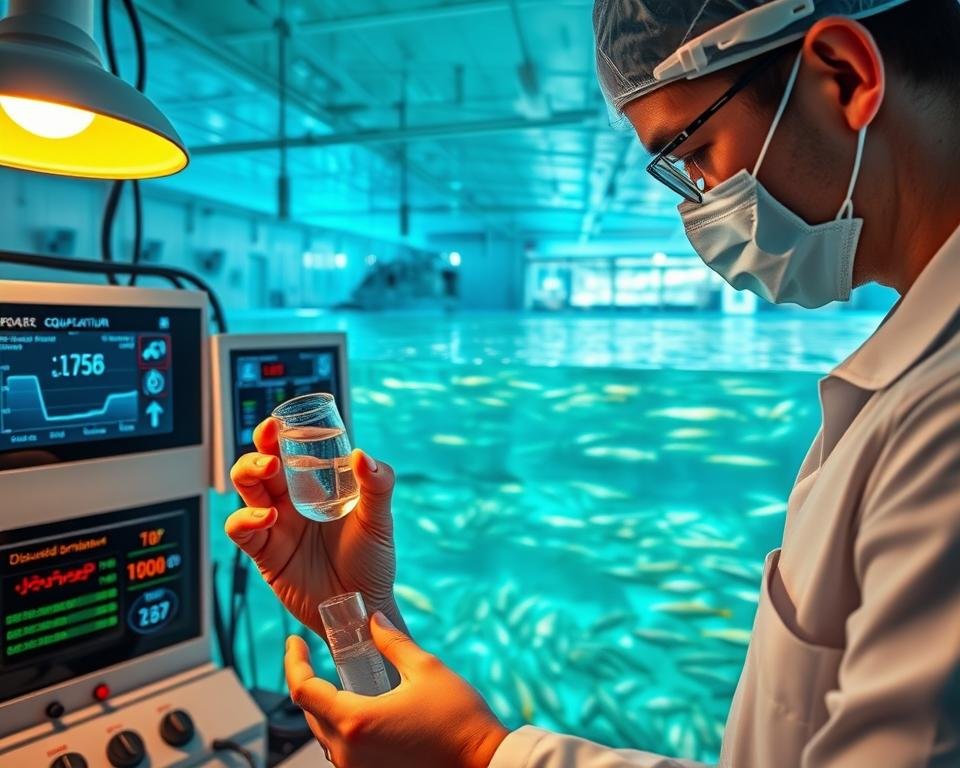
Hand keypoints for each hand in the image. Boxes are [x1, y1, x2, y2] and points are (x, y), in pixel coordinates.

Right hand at [225, 417, 400, 636]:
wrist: (362, 606)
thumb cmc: (373, 562)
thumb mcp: (379, 520)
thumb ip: (378, 486)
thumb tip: (363, 456)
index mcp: (316, 488)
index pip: (289, 453)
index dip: (277, 436)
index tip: (278, 424)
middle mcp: (292, 502)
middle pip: (260, 466)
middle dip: (257, 451)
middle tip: (270, 449)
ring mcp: (276, 526)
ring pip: (246, 490)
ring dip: (248, 473)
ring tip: (268, 472)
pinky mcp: (265, 553)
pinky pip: (241, 530)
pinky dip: (246, 519)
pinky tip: (267, 519)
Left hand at [285, 612, 509, 767]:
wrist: (482, 762)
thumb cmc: (458, 718)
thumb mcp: (426, 669)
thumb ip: (393, 642)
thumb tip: (375, 619)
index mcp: (357, 721)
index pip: (303, 690)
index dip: (293, 662)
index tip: (294, 642)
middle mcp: (349, 752)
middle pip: (310, 713)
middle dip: (308, 682)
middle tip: (312, 656)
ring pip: (324, 734)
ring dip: (325, 706)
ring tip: (337, 680)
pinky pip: (342, 750)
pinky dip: (342, 727)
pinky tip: (359, 709)